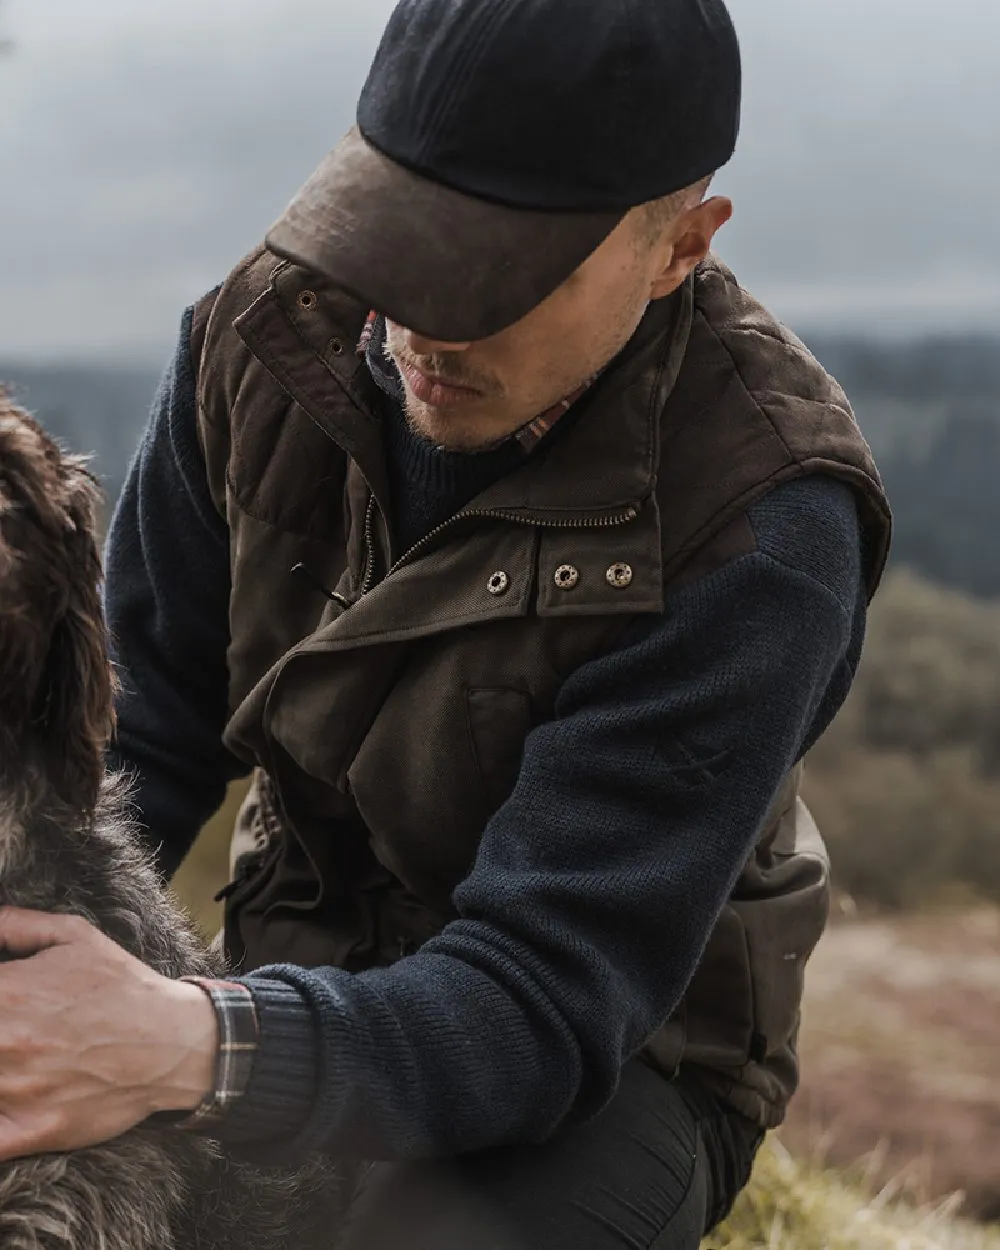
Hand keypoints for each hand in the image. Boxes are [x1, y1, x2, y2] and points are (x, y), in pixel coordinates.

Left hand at [0, 908, 217, 1160]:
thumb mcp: (76, 936)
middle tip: (8, 1032)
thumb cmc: (123, 986)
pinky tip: (4, 1100)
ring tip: (14, 1056)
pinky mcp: (34, 1130)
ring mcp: (19, 1090)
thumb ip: (18, 925)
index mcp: (8, 992)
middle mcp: (7, 1041)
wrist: (174, 1040)